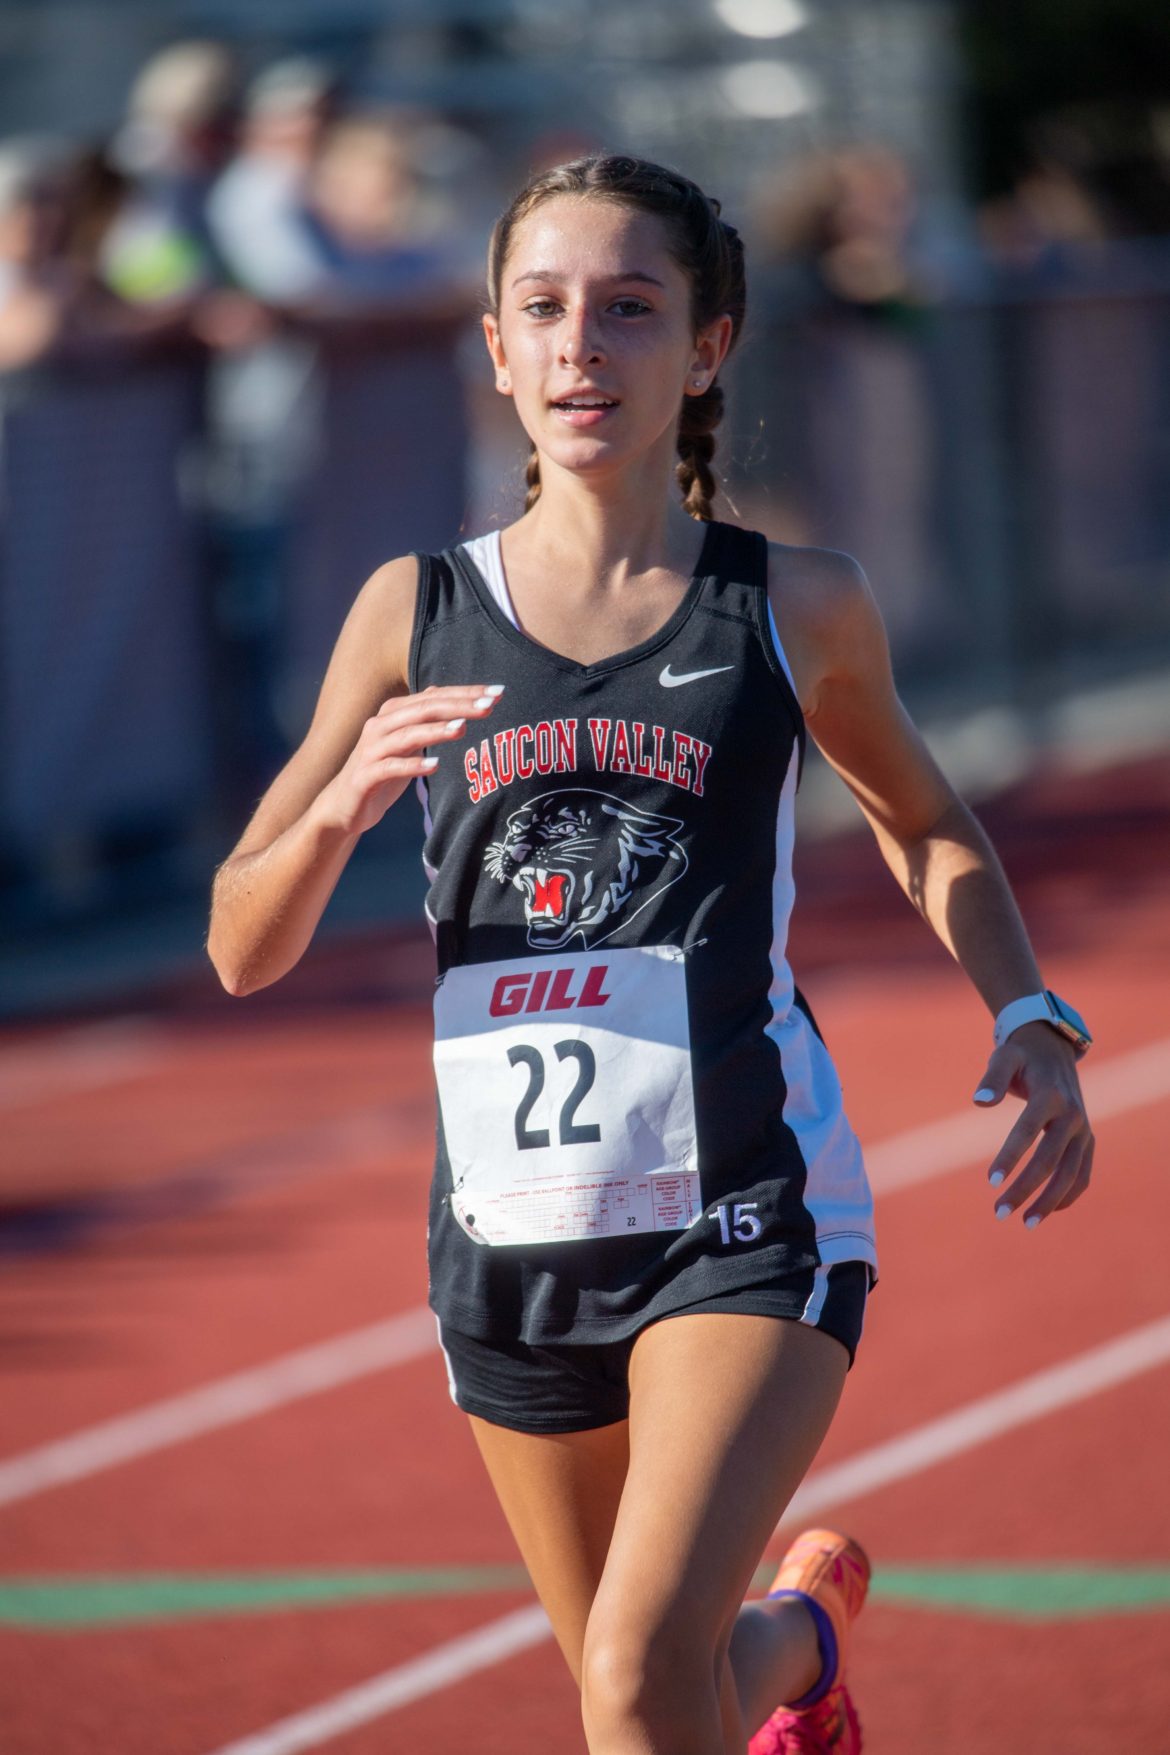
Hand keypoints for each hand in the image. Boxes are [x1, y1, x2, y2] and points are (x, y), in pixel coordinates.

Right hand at [317, 683, 502, 836]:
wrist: (344, 807)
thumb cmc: (381, 773)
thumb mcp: (406, 744)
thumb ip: (423, 721)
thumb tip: (445, 695)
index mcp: (394, 714)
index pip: (435, 697)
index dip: (465, 693)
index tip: (497, 692)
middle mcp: (380, 725)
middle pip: (424, 709)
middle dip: (458, 705)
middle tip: (490, 705)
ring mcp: (371, 750)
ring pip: (407, 734)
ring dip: (436, 731)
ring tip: (464, 730)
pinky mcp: (365, 776)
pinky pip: (390, 767)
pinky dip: (412, 765)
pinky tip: (435, 766)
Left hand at [972, 1022, 1093, 1226]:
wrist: (1055, 1050)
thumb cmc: (1022, 1055)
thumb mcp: (1004, 1056)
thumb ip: (992, 1078)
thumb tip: (979, 1101)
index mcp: (1051, 1095)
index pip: (1028, 1130)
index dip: (1010, 1157)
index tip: (990, 1181)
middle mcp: (1072, 1115)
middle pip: (1051, 1160)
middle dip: (1025, 1188)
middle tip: (999, 1211)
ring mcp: (1083, 1130)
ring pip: (1071, 1174)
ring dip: (1049, 1201)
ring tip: (1025, 1223)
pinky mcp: (1087, 1141)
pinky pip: (1082, 1174)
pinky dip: (1068, 1195)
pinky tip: (1046, 1211)